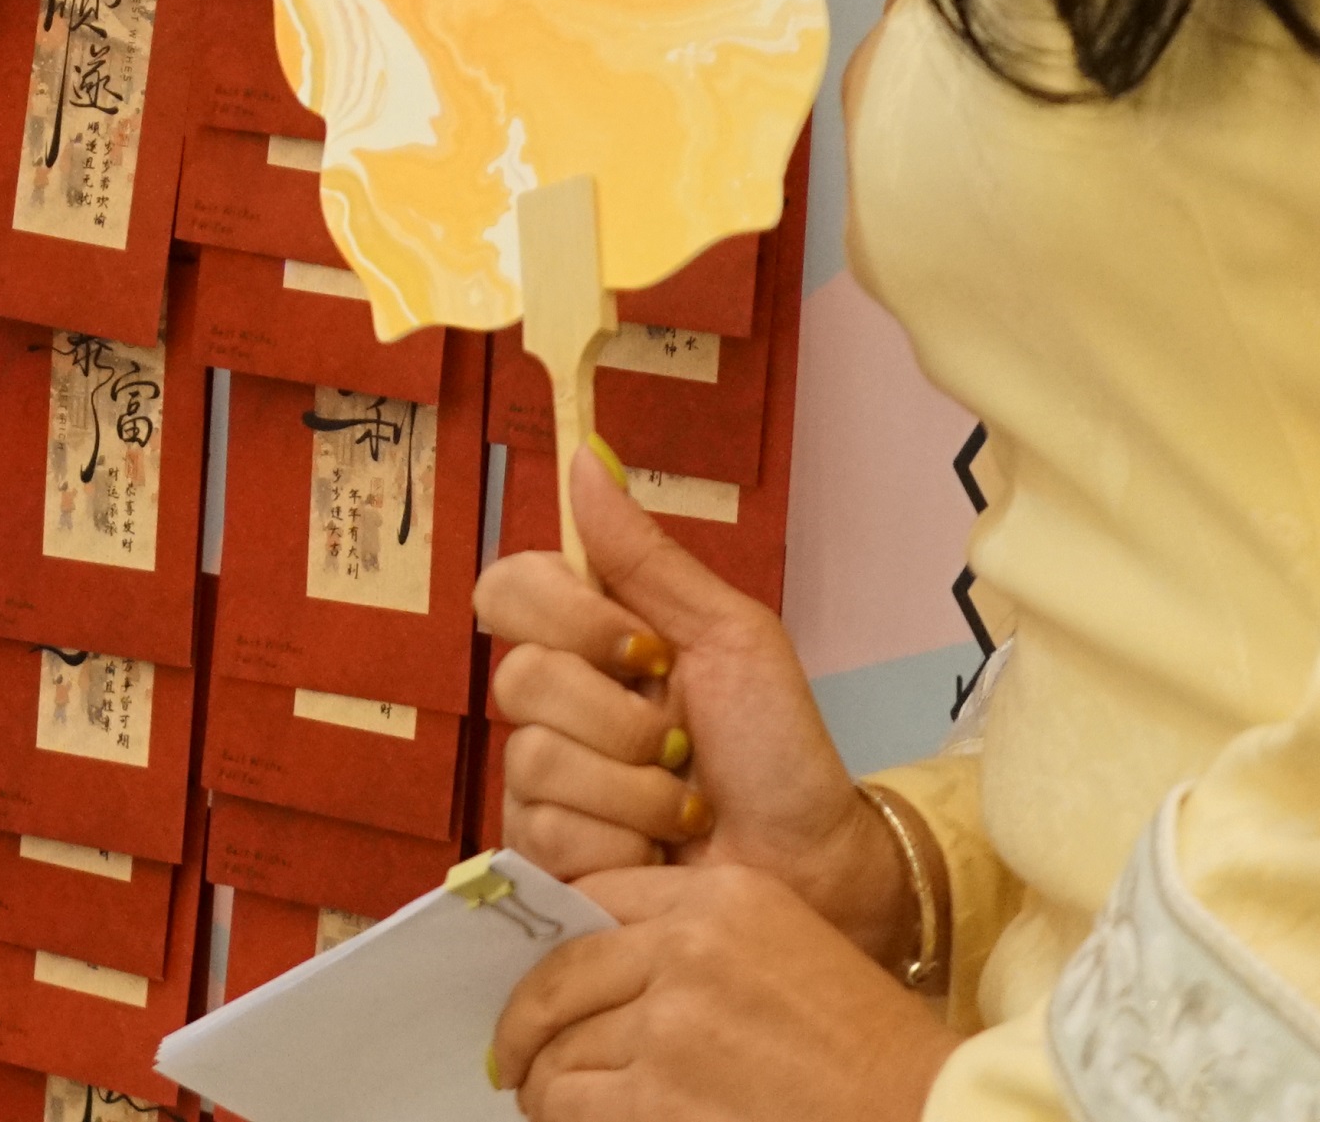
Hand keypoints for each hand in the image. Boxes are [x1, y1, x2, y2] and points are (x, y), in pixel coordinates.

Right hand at [477, 443, 907, 955]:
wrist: (810, 865)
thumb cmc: (778, 750)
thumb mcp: (729, 635)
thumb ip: (647, 555)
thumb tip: (584, 454)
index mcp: (593, 639)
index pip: (509, 588)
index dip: (566, 616)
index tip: (645, 648)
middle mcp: (556, 705)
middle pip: (519, 678)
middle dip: (621, 719)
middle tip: (683, 741)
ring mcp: (543, 785)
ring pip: (533, 760)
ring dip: (633, 788)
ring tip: (685, 806)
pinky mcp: (545, 859)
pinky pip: (546, 834)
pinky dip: (622, 840)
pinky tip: (657, 852)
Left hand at [490, 860, 954, 1120]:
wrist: (919, 1112)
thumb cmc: (864, 1049)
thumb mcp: (785, 946)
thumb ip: (696, 943)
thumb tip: (596, 979)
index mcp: (721, 897)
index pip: (592, 900)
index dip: (551, 948)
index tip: (535, 979)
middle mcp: (687, 947)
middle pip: (559, 978)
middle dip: (524, 1024)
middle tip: (513, 1055)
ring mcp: (670, 1024)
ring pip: (557, 1048)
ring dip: (543, 1081)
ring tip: (547, 1100)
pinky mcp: (659, 1098)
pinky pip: (574, 1104)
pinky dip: (565, 1119)